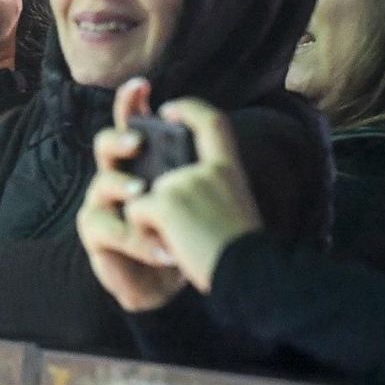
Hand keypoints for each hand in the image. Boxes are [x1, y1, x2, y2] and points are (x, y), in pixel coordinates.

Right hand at [78, 80, 188, 309]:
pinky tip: (159, 247)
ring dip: (123, 185)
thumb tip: (187, 126)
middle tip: (138, 142)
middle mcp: (118, 176)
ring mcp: (103, 203)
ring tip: (142, 194)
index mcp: (142, 160)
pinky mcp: (97, 233)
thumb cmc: (186, 233)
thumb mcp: (197, 193)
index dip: (131, 100)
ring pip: (102, 182)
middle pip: (105, 143)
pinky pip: (107, 226)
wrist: (176, 281)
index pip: (132, 122)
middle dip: (119, 137)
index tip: (142, 85)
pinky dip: (134, 236)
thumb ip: (194, 158)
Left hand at [118, 97, 260, 294]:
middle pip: (163, 168)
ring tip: (182, 244)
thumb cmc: (242, 254)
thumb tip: (169, 184)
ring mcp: (183, 182)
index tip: (169, 109)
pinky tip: (168, 250)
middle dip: (149, 184)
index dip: (189, 109)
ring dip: (153, 222)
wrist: (247, 275)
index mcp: (229, 169)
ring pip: (145, 195)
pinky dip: (143, 234)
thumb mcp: (234, 208)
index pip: (213, 122)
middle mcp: (207, 169)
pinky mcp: (163, 202)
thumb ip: (208, 187)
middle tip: (162, 204)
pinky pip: (136, 212)